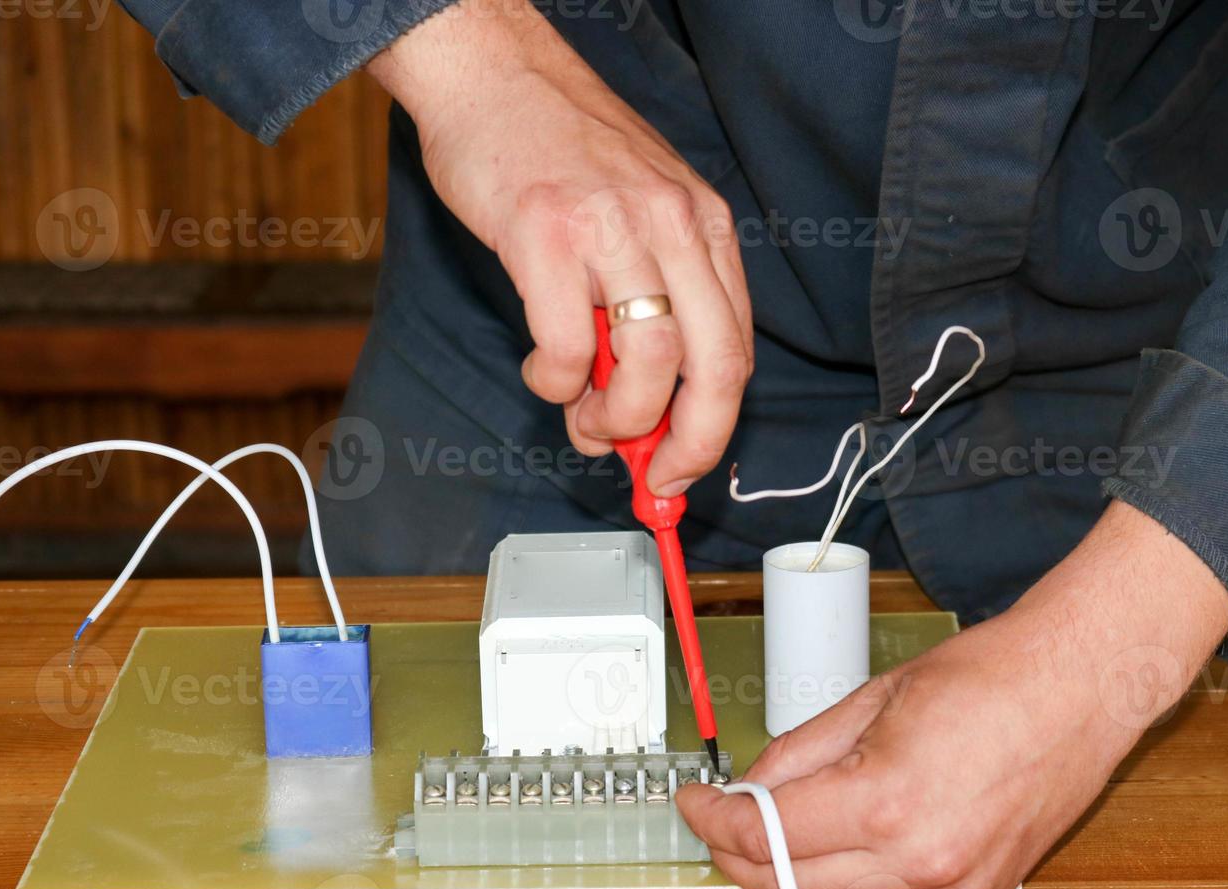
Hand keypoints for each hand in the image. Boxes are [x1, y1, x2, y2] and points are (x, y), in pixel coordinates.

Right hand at [368, 0, 752, 495]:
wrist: (492, 72)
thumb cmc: (560, 149)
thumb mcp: (639, 213)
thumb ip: (653, 300)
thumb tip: (647, 405)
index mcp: (704, 227)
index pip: (736, 351)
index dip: (714, 429)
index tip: (682, 468)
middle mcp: (673, 225)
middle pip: (714, 369)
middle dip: (688, 446)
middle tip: (652, 477)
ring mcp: (612, 228)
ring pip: (649, 364)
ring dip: (616, 420)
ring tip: (585, 418)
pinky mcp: (546, 234)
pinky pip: (565, 347)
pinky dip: (553, 383)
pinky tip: (542, 370)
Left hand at [677, 501, 1227, 888]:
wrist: (1083, 683)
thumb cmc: (991, 675)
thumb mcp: (873, 698)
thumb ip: (801, 752)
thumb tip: (751, 789)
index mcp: (886, 802)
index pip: (766, 836)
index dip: (714, 823)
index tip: (695, 803)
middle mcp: (922, 857)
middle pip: (793, 885)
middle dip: (740, 859)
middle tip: (717, 825)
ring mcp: (956, 881)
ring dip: (791, 874)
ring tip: (764, 834)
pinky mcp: (982, 887)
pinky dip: (851, 878)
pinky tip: (835, 844)